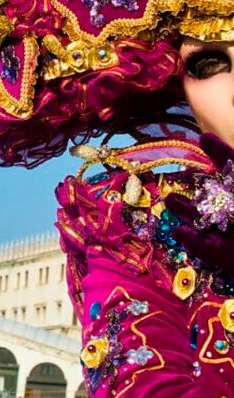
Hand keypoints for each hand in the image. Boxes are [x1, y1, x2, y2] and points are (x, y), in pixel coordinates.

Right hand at [163, 133, 233, 275]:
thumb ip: (223, 194)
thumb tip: (195, 201)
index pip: (233, 169)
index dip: (220, 153)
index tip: (203, 138)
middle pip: (220, 196)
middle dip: (199, 185)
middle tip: (181, 174)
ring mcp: (233, 239)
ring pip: (210, 221)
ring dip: (189, 211)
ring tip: (169, 200)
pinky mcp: (227, 259)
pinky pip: (208, 248)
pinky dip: (193, 241)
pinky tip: (179, 232)